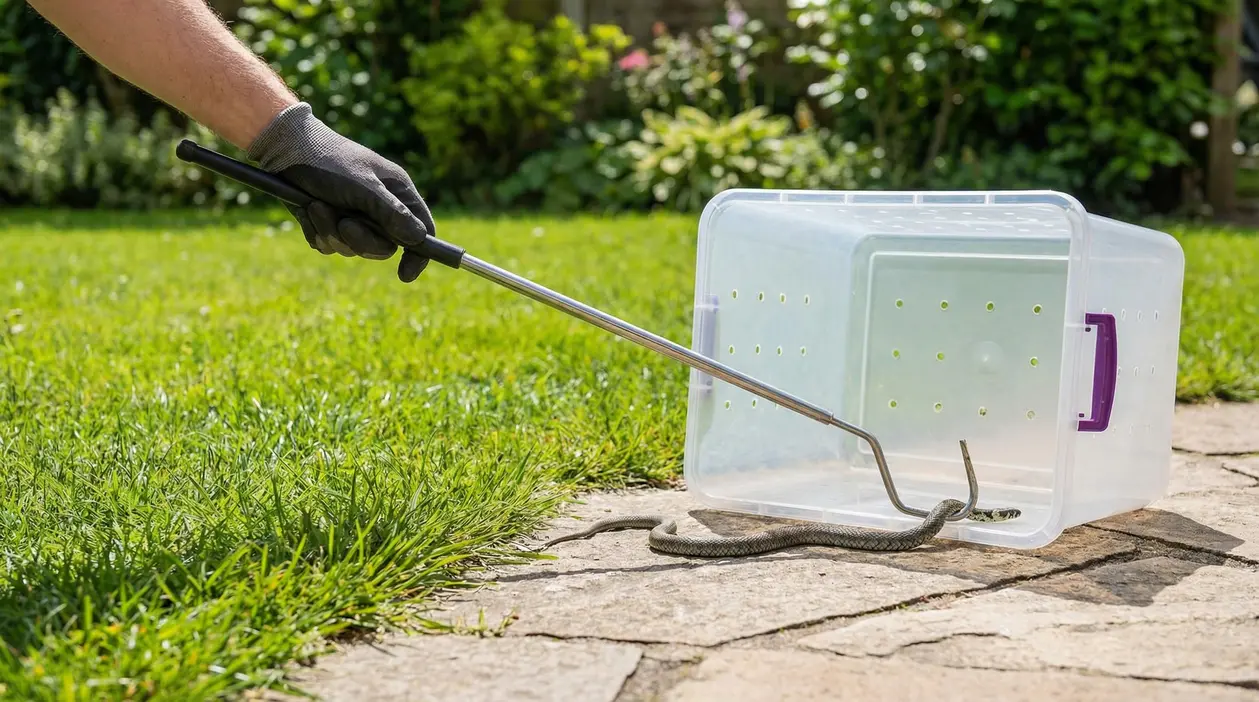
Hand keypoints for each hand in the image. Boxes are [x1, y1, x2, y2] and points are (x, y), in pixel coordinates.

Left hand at [246, 102, 433, 281]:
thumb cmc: (328, 161)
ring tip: (317, 205)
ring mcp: (354, 217)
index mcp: (397, 193)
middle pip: (383, 247)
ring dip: (331, 231)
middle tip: (344, 223)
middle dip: (360, 240)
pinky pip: (328, 245)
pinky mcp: (329, 223)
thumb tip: (418, 239)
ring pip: (351, 248)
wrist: (284, 149)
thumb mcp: (363, 186)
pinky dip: (316, 231)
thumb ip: (391, 212)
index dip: (418, 254)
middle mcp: (379, 207)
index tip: (405, 274)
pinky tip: (307, 210)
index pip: (422, 230)